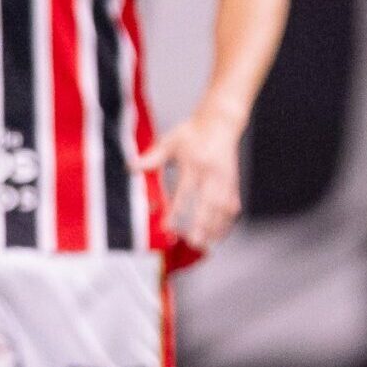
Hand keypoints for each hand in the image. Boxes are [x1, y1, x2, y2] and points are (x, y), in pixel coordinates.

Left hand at [143, 107, 244, 250]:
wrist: (220, 122)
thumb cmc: (193, 132)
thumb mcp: (170, 140)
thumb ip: (153, 156)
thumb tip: (132, 167)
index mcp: (194, 162)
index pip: (184, 191)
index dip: (175, 210)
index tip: (167, 226)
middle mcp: (212, 173)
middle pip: (209, 203)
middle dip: (202, 224)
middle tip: (194, 241)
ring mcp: (226, 179)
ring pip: (224, 208)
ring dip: (216, 227)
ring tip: (206, 244)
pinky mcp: (234, 183)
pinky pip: (233, 206)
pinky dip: (228, 222)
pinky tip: (220, 235)